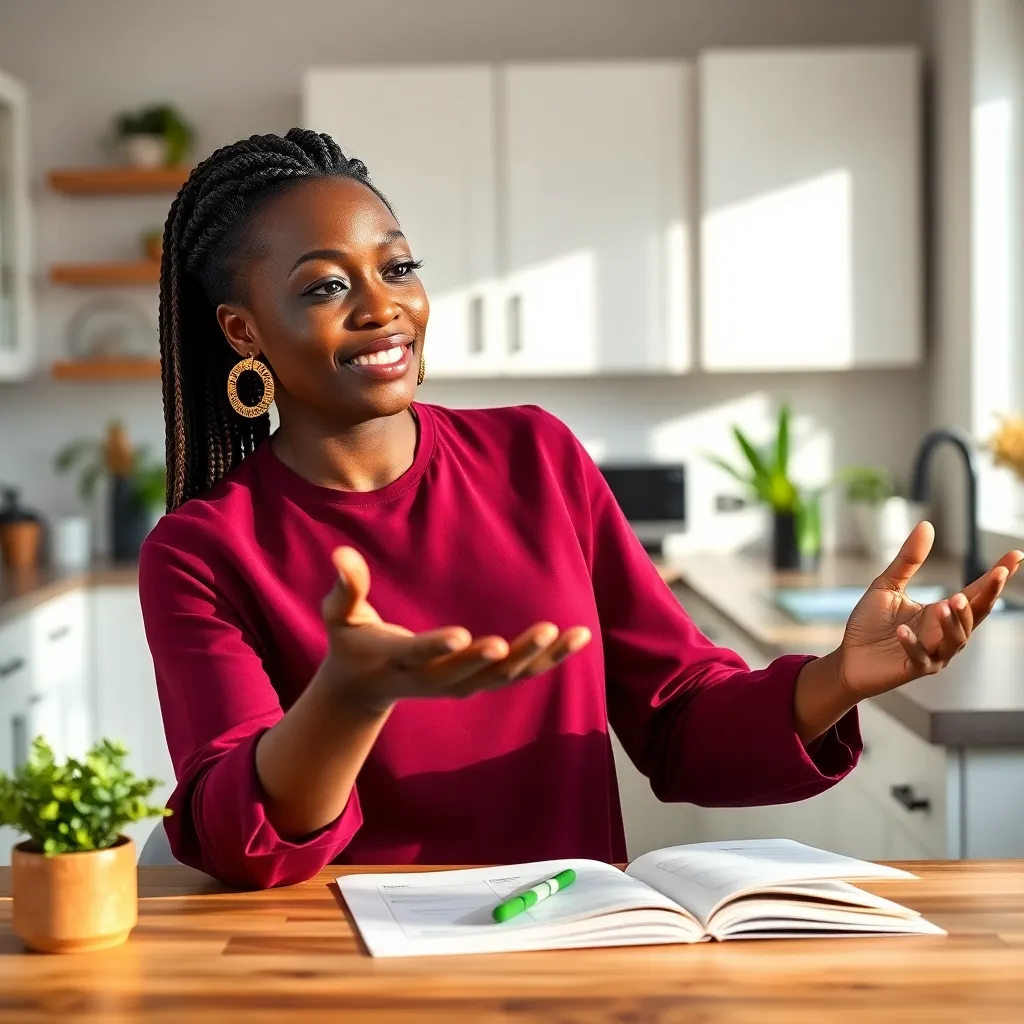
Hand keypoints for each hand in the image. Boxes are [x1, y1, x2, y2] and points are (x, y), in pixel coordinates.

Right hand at [320, 546, 591, 712]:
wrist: (363, 688)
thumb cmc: (351, 643)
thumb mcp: (340, 616)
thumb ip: (346, 587)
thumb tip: (342, 554)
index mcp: (398, 662)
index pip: (419, 656)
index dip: (439, 648)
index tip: (463, 635)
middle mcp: (432, 680)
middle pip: (471, 673)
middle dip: (503, 656)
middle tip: (538, 633)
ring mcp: (458, 685)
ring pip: (503, 678)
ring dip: (538, 658)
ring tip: (568, 633)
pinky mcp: (478, 681)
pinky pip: (519, 674)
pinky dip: (550, 659)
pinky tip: (580, 638)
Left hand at [836, 521, 1022, 698]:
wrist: (849, 657)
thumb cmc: (870, 623)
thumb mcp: (888, 585)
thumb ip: (909, 560)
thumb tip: (927, 525)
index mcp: (942, 612)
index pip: (976, 592)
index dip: (995, 576)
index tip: (1016, 554)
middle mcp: (944, 633)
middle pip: (975, 615)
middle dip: (988, 595)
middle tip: (996, 574)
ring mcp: (932, 653)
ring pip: (956, 639)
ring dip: (954, 621)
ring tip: (946, 603)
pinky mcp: (913, 668)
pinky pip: (919, 657)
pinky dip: (912, 644)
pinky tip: (902, 630)